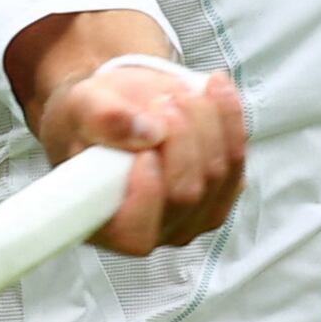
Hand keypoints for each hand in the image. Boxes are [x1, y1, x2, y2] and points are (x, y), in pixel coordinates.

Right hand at [39, 53, 249, 254]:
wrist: (125, 106)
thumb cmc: (96, 117)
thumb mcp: (82, 107)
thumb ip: (104, 119)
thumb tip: (146, 132)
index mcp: (108, 225)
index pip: (136, 234)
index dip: (146, 193)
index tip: (144, 150)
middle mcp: (155, 230)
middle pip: (185, 194)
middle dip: (181, 138)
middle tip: (164, 101)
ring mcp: (194, 215)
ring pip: (218, 173)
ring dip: (206, 122)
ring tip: (181, 93)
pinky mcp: (223, 191)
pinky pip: (237, 156)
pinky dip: (229, 117)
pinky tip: (213, 88)